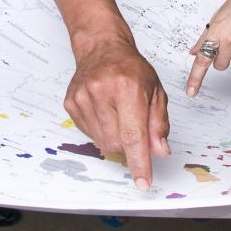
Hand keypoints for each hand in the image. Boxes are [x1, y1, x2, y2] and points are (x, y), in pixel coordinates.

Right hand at [65, 37, 170, 189]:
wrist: (102, 48)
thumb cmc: (131, 68)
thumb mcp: (155, 91)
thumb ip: (159, 123)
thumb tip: (160, 151)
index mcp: (127, 87)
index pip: (133, 134)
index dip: (139, 162)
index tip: (143, 182)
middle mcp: (102, 92)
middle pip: (117, 143)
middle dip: (129, 144)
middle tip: (134, 123)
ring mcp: (83, 98)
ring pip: (102, 142)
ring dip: (115, 137)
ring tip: (118, 113)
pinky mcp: (71, 103)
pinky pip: (89, 134)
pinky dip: (101, 130)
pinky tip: (105, 110)